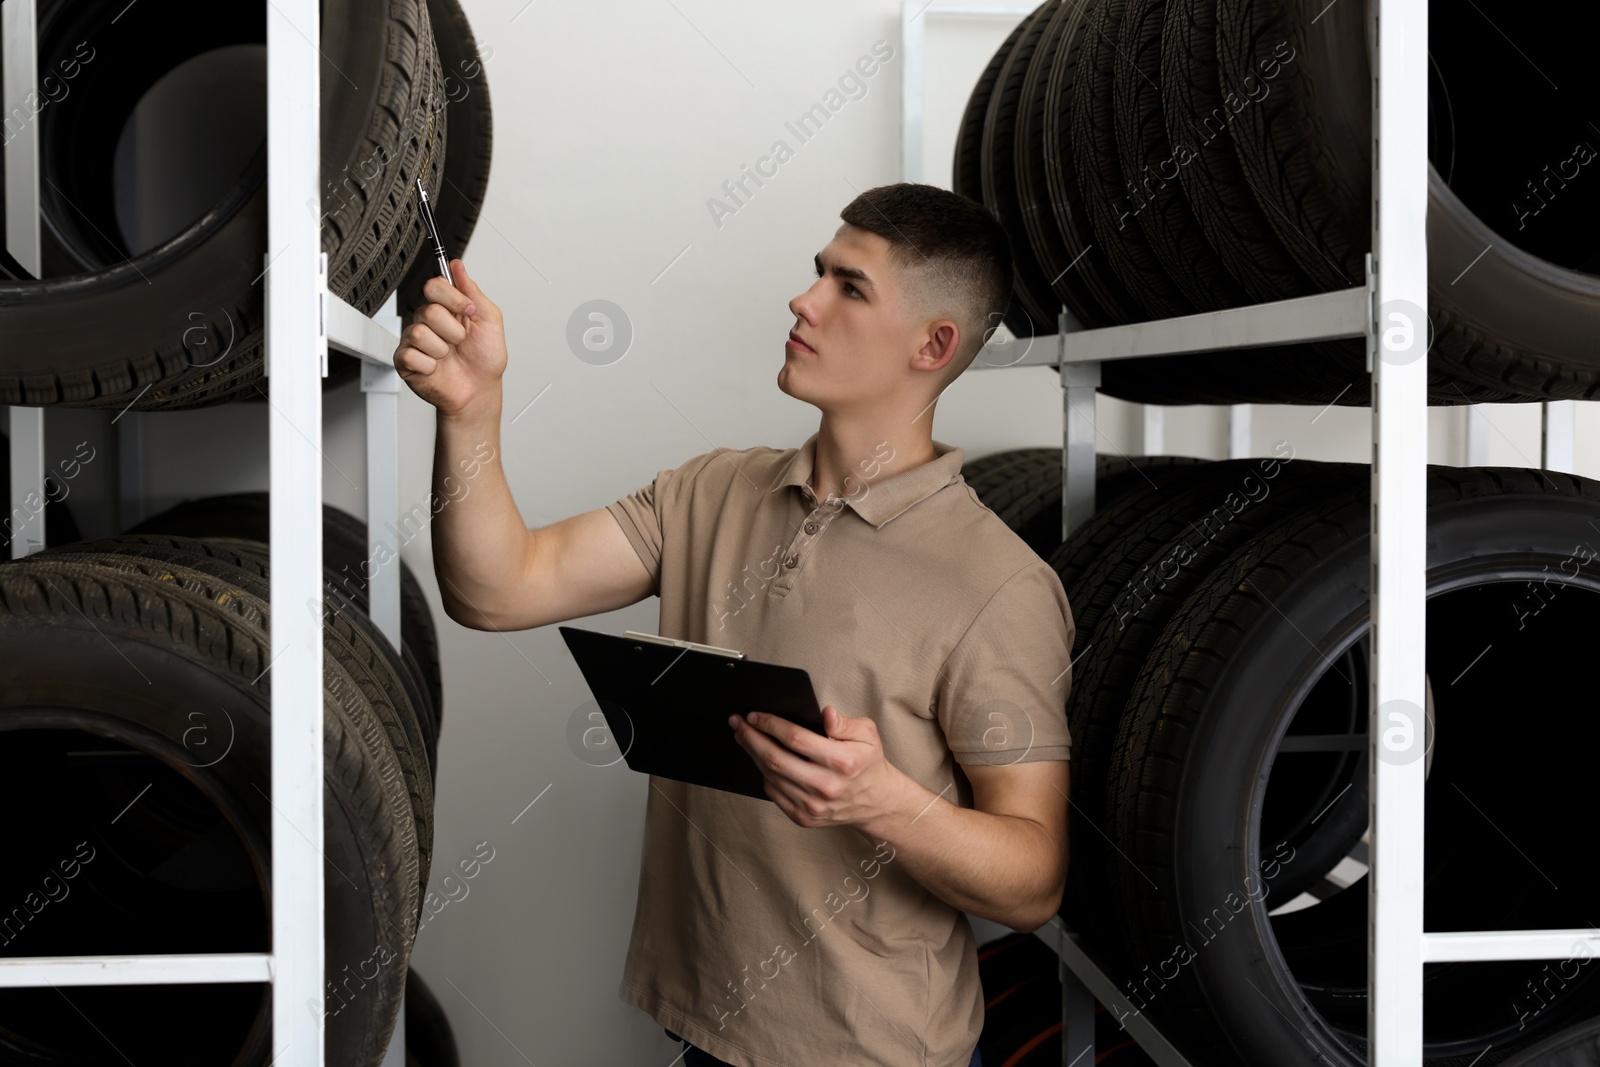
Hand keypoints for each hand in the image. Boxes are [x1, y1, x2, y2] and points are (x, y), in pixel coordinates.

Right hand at [393, 258, 506, 418]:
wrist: (479, 391)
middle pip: (429, 310)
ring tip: (448, 356)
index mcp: (446, 308)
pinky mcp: (405, 360)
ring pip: (420, 332)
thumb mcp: (489, 320)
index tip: (468, 311)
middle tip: (459, 342)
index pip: (434, 285)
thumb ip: (472, 291)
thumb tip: (457, 265)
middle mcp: (428, 321)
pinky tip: (436, 368)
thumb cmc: (484, 359)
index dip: (452, 298)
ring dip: (442, 349)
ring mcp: (415, 340)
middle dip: (453, 330)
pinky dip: (430, 365)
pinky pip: (412, 354)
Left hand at [729, 706, 908, 829]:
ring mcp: (813, 806)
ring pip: (771, 776)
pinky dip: (763, 774)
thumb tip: (826, 714)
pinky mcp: (804, 818)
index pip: (796, 739)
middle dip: (751, 738)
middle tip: (738, 723)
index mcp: (842, 762)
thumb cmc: (867, 763)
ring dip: (752, 754)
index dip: (771, 725)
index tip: (755, 715)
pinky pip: (774, 793)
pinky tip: (759, 759)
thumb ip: (845, 723)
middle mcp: (826, 786)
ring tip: (743, 737)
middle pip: (776, 759)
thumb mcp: (868, 735)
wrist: (876, 802)